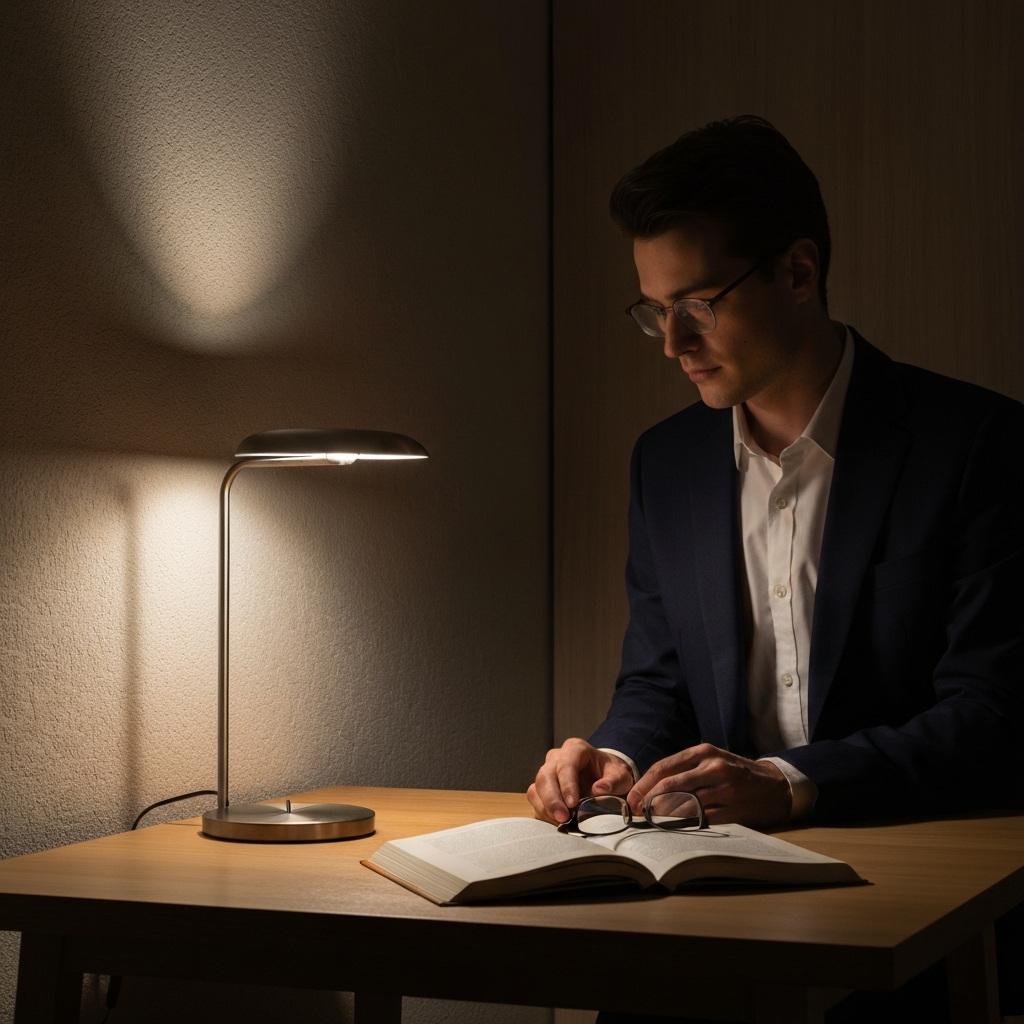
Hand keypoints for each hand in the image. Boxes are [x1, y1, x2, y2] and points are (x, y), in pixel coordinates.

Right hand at [527, 739, 633, 824]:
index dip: (567, 784)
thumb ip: (613, 781)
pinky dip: (543, 812)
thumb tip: (598, 790)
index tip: (572, 803)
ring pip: (537, 787)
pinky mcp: (543, 788)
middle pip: (545, 775)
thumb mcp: (620, 775)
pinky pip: (536, 799)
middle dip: (552, 799)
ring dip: (546, 807)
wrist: (604, 777)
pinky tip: (555, 822)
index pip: (566, 764)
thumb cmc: (611, 774)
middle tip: (562, 818)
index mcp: (575, 749)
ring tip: (560, 822)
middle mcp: (557, 758)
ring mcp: (548, 772)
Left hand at [627, 743, 791, 828]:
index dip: (644, 784)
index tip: (631, 798)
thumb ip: (685, 768)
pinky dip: (683, 825)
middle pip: (669, 785)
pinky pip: (701, 819)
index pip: (664, 767)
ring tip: (651, 821)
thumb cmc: (736, 772)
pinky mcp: (733, 811)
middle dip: (647, 801)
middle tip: (636, 812)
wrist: (775, 786)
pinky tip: (674, 827)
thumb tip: (651, 786)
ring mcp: (724, 790)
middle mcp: (713, 768)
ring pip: (683, 804)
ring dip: (662, 815)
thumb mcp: (712, 759)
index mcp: (704, 752)